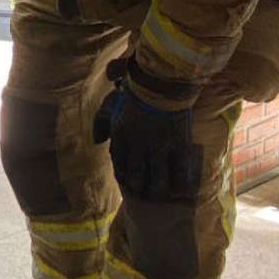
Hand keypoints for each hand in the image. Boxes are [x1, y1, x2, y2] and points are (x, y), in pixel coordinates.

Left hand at [93, 75, 201, 202]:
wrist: (162, 83)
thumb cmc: (136, 91)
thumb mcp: (113, 106)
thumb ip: (101, 123)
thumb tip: (97, 141)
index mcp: (121, 137)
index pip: (119, 165)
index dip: (123, 175)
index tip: (127, 180)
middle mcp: (138, 147)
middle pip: (136, 178)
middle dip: (139, 188)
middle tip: (145, 192)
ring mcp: (159, 148)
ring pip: (157, 180)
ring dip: (158, 190)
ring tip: (161, 194)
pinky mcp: (178, 146)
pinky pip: (179, 171)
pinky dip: (180, 182)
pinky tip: (182, 188)